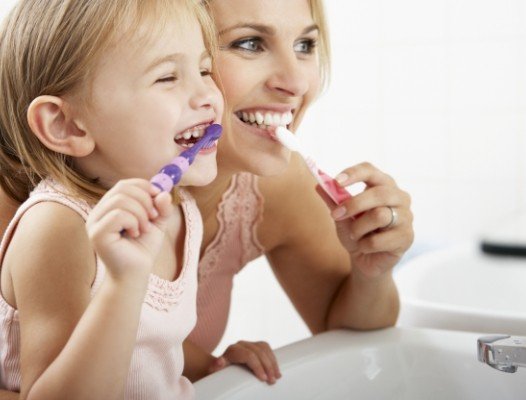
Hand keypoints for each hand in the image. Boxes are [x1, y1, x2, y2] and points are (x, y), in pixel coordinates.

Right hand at [86, 179, 173, 280]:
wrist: (135, 274)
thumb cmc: (142, 248)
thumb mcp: (157, 223)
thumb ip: (162, 207)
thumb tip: (163, 192)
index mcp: (110, 206)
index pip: (124, 184)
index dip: (144, 186)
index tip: (158, 197)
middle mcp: (99, 212)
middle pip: (122, 188)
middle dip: (145, 200)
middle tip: (154, 217)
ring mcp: (95, 222)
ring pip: (120, 200)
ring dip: (140, 213)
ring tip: (145, 228)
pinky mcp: (97, 234)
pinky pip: (117, 215)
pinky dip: (133, 222)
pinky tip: (135, 234)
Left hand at [208, 341, 280, 384]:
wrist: (220, 367)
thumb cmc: (218, 372)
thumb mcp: (216, 371)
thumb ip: (216, 366)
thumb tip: (219, 362)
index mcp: (232, 350)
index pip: (249, 355)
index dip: (258, 366)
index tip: (263, 379)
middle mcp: (240, 345)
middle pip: (259, 352)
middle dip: (267, 367)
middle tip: (272, 381)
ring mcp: (248, 344)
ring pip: (265, 349)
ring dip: (272, 363)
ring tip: (276, 377)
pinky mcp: (255, 346)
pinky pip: (267, 349)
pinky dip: (273, 360)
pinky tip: (276, 370)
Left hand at [319, 162, 413, 277]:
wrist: (365, 260)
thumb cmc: (356, 232)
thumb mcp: (342, 215)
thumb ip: (333, 200)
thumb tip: (319, 184)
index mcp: (383, 185)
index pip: (371, 170)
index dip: (354, 174)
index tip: (336, 182)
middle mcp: (400, 197)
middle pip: (379, 193)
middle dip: (354, 204)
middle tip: (336, 215)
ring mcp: (406, 217)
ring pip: (380, 215)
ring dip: (358, 228)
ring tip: (354, 235)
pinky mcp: (406, 238)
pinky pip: (378, 240)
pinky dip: (364, 245)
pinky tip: (365, 247)